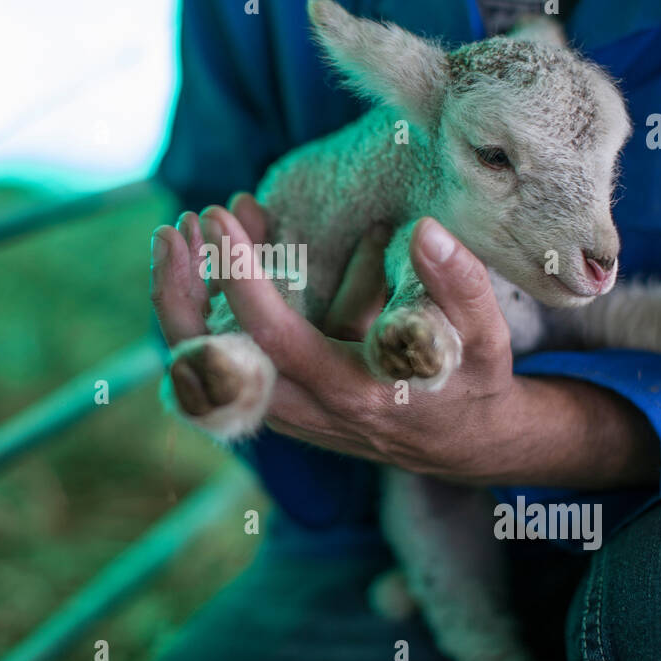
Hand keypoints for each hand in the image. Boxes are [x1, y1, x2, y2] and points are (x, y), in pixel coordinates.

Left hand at [150, 194, 660, 487]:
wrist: (466, 444)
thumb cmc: (474, 381)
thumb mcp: (484, 334)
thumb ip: (460, 284)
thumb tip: (425, 231)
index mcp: (353, 393)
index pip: (274, 336)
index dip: (241, 275)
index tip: (224, 215)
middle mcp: (307, 412)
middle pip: (210, 364)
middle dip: (179, 294)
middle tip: (176, 227)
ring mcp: (285, 415)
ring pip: (204, 369)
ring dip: (182, 303)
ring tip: (180, 236)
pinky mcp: (278, 409)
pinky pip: (217, 369)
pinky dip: (198, 319)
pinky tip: (203, 268)